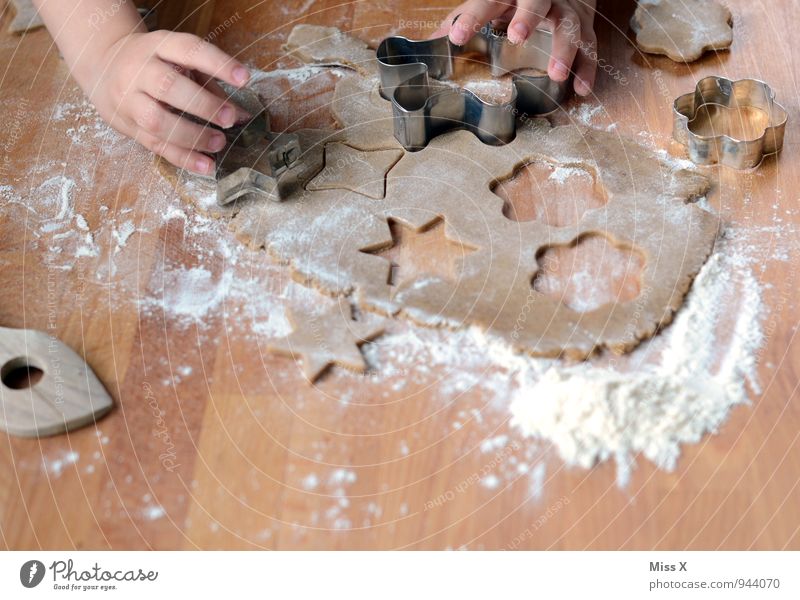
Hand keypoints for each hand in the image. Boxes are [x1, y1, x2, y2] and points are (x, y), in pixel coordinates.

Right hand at [78, 30, 250, 174]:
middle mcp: (138, 70)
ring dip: (193, 136)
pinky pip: (154, 145)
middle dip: (203, 105)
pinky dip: (182, 158)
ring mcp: (128, 99)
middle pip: (168, 87)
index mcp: (157, 46)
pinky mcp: (126, 125)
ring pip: (157, 121)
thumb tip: (242, 114)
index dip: (217, 63)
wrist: (102, 64)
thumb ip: (210, 83)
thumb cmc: (155, 63)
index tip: (244, 78)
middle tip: (229, 118)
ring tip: (219, 143)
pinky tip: (205, 166)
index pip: (188, 50)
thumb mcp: (179, 59)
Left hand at [432, 1, 597, 95]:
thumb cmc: (514, 2)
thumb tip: (430, 43)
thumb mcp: (489, 5)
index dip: (473, 16)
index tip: (457, 37)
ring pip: (569, 25)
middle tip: (517, 36)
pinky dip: (587, 68)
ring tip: (555, 74)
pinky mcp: (584, 26)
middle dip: (528, 16)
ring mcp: (565, 10)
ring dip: (563, 49)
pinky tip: (581, 88)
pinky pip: (590, 46)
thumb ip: (462, 21)